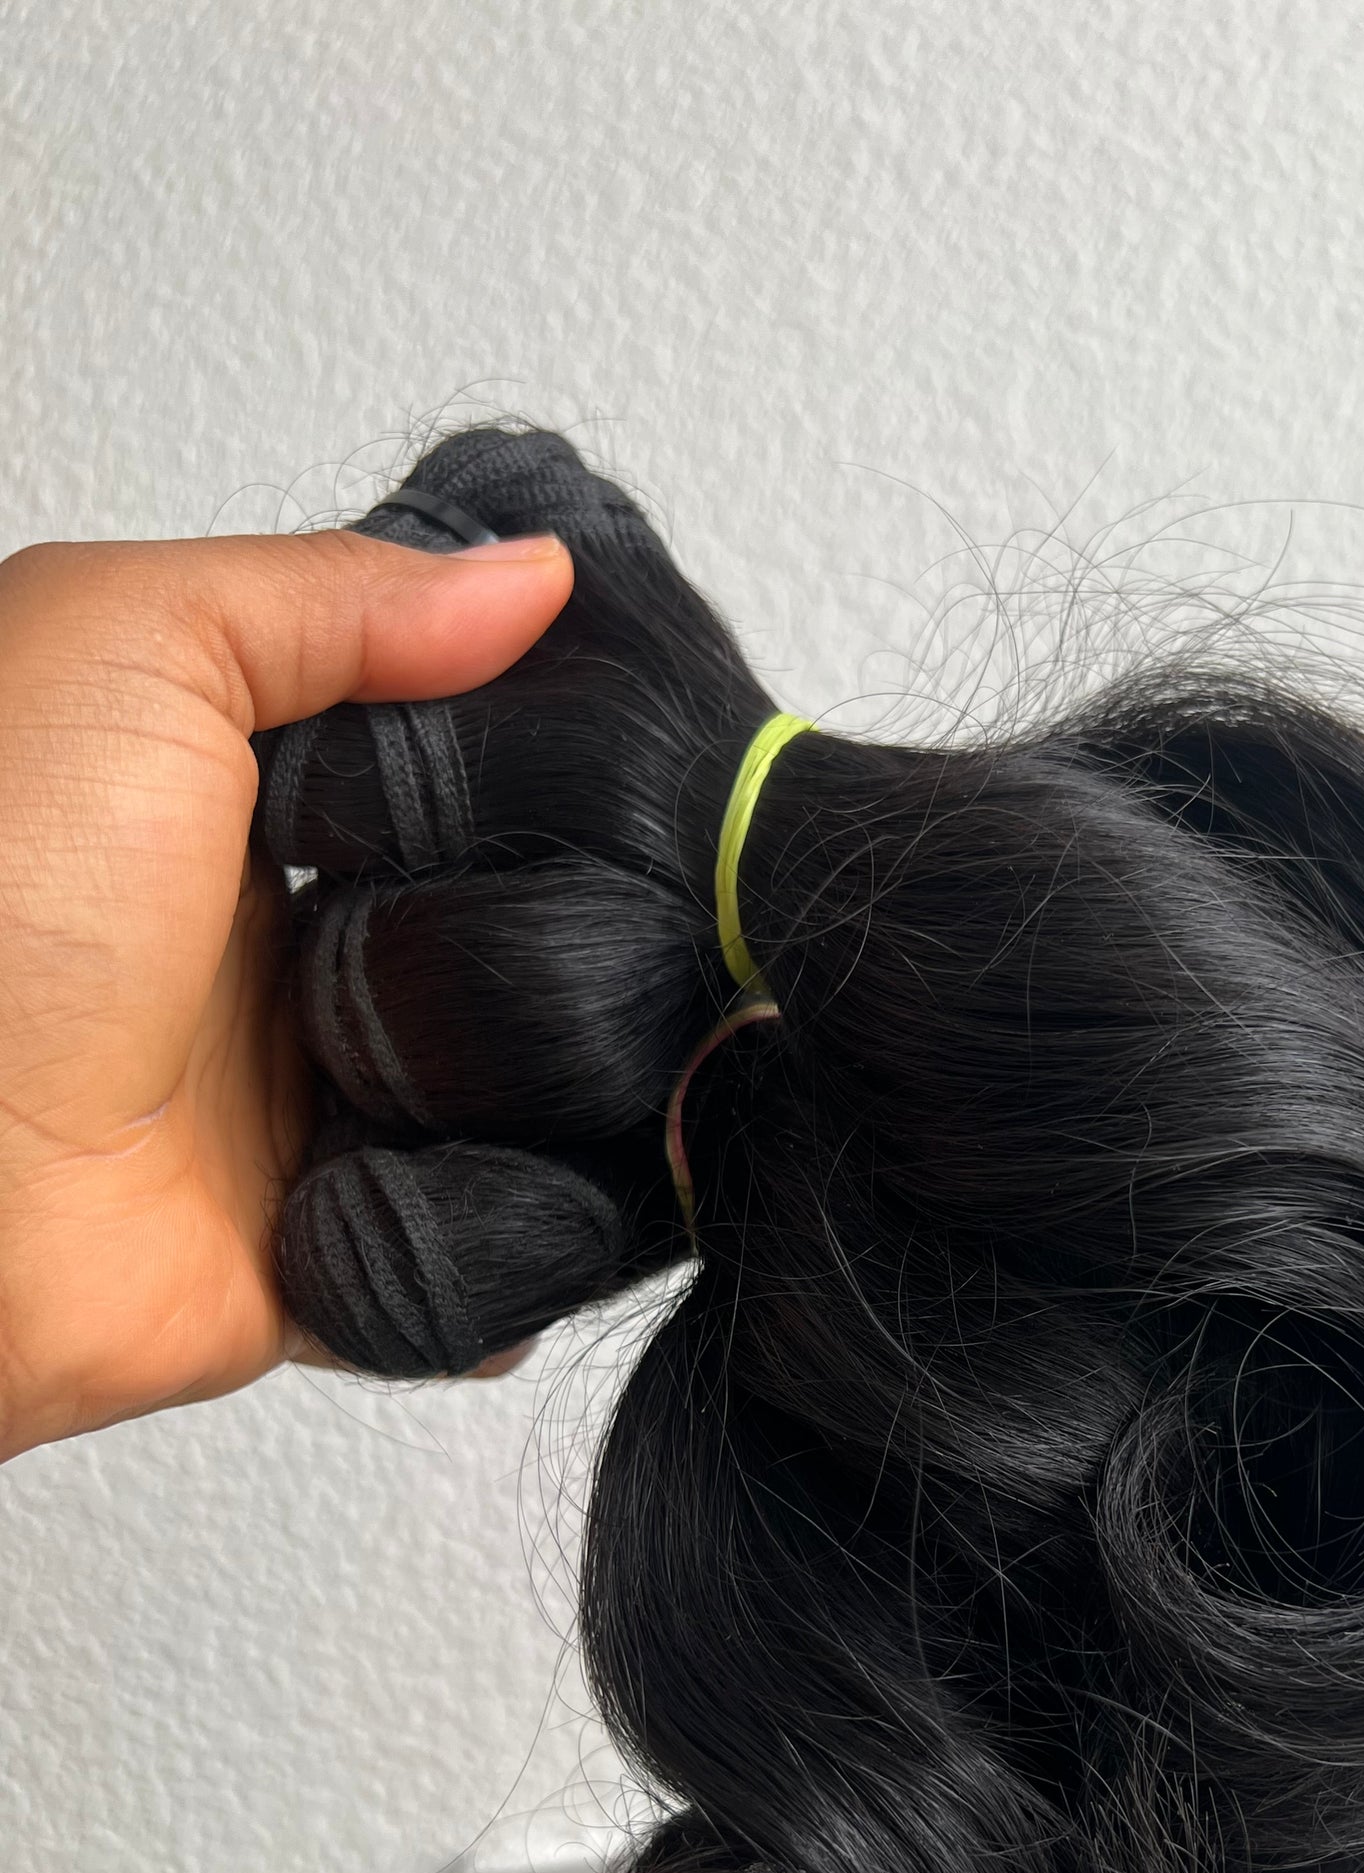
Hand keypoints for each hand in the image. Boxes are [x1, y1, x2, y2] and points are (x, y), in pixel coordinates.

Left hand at [0, 526, 573, 1458]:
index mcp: (232, 809)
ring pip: (514, 1082)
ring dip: (576, 1063)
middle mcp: (278, 957)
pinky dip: (538, 1217)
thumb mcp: (126, 642)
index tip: (662, 730)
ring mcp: (309, 1110)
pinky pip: (482, 1242)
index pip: (444, 764)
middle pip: (500, 921)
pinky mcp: (337, 1246)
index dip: (549, 742)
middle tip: (678, 884)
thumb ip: (334, 599)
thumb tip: (534, 576)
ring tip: (640, 1020)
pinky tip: (591, 1157)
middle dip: (591, 907)